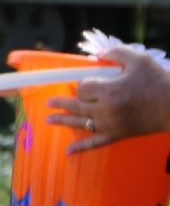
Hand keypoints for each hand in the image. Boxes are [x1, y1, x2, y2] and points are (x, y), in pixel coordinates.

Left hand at [46, 46, 169, 152]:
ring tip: (48, 119)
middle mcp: (106, 110)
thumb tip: (96, 55)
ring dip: (63, 121)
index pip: (83, 88)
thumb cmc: (157, 81)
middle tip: (48, 103)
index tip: (87, 82)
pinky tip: (68, 151)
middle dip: (62, 103)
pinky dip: (81, 147)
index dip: (82, 84)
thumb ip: (115, 54)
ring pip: (81, 123)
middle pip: (77, 105)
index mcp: (109, 91)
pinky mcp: (118, 135)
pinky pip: (96, 143)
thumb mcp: (138, 60)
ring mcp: (110, 124)